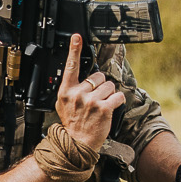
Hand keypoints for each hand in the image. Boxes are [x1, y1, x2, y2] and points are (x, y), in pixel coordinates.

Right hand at [53, 34, 122, 152]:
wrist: (77, 144)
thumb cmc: (72, 125)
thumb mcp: (63, 105)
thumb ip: (71, 90)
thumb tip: (82, 78)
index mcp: (66, 91)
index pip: (70, 66)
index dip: (74, 50)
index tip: (77, 37)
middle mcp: (77, 94)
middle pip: (98, 77)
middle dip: (100, 86)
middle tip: (94, 100)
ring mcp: (91, 101)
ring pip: (109, 86)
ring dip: (109, 95)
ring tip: (100, 107)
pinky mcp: (104, 108)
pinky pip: (117, 96)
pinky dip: (117, 102)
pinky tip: (110, 109)